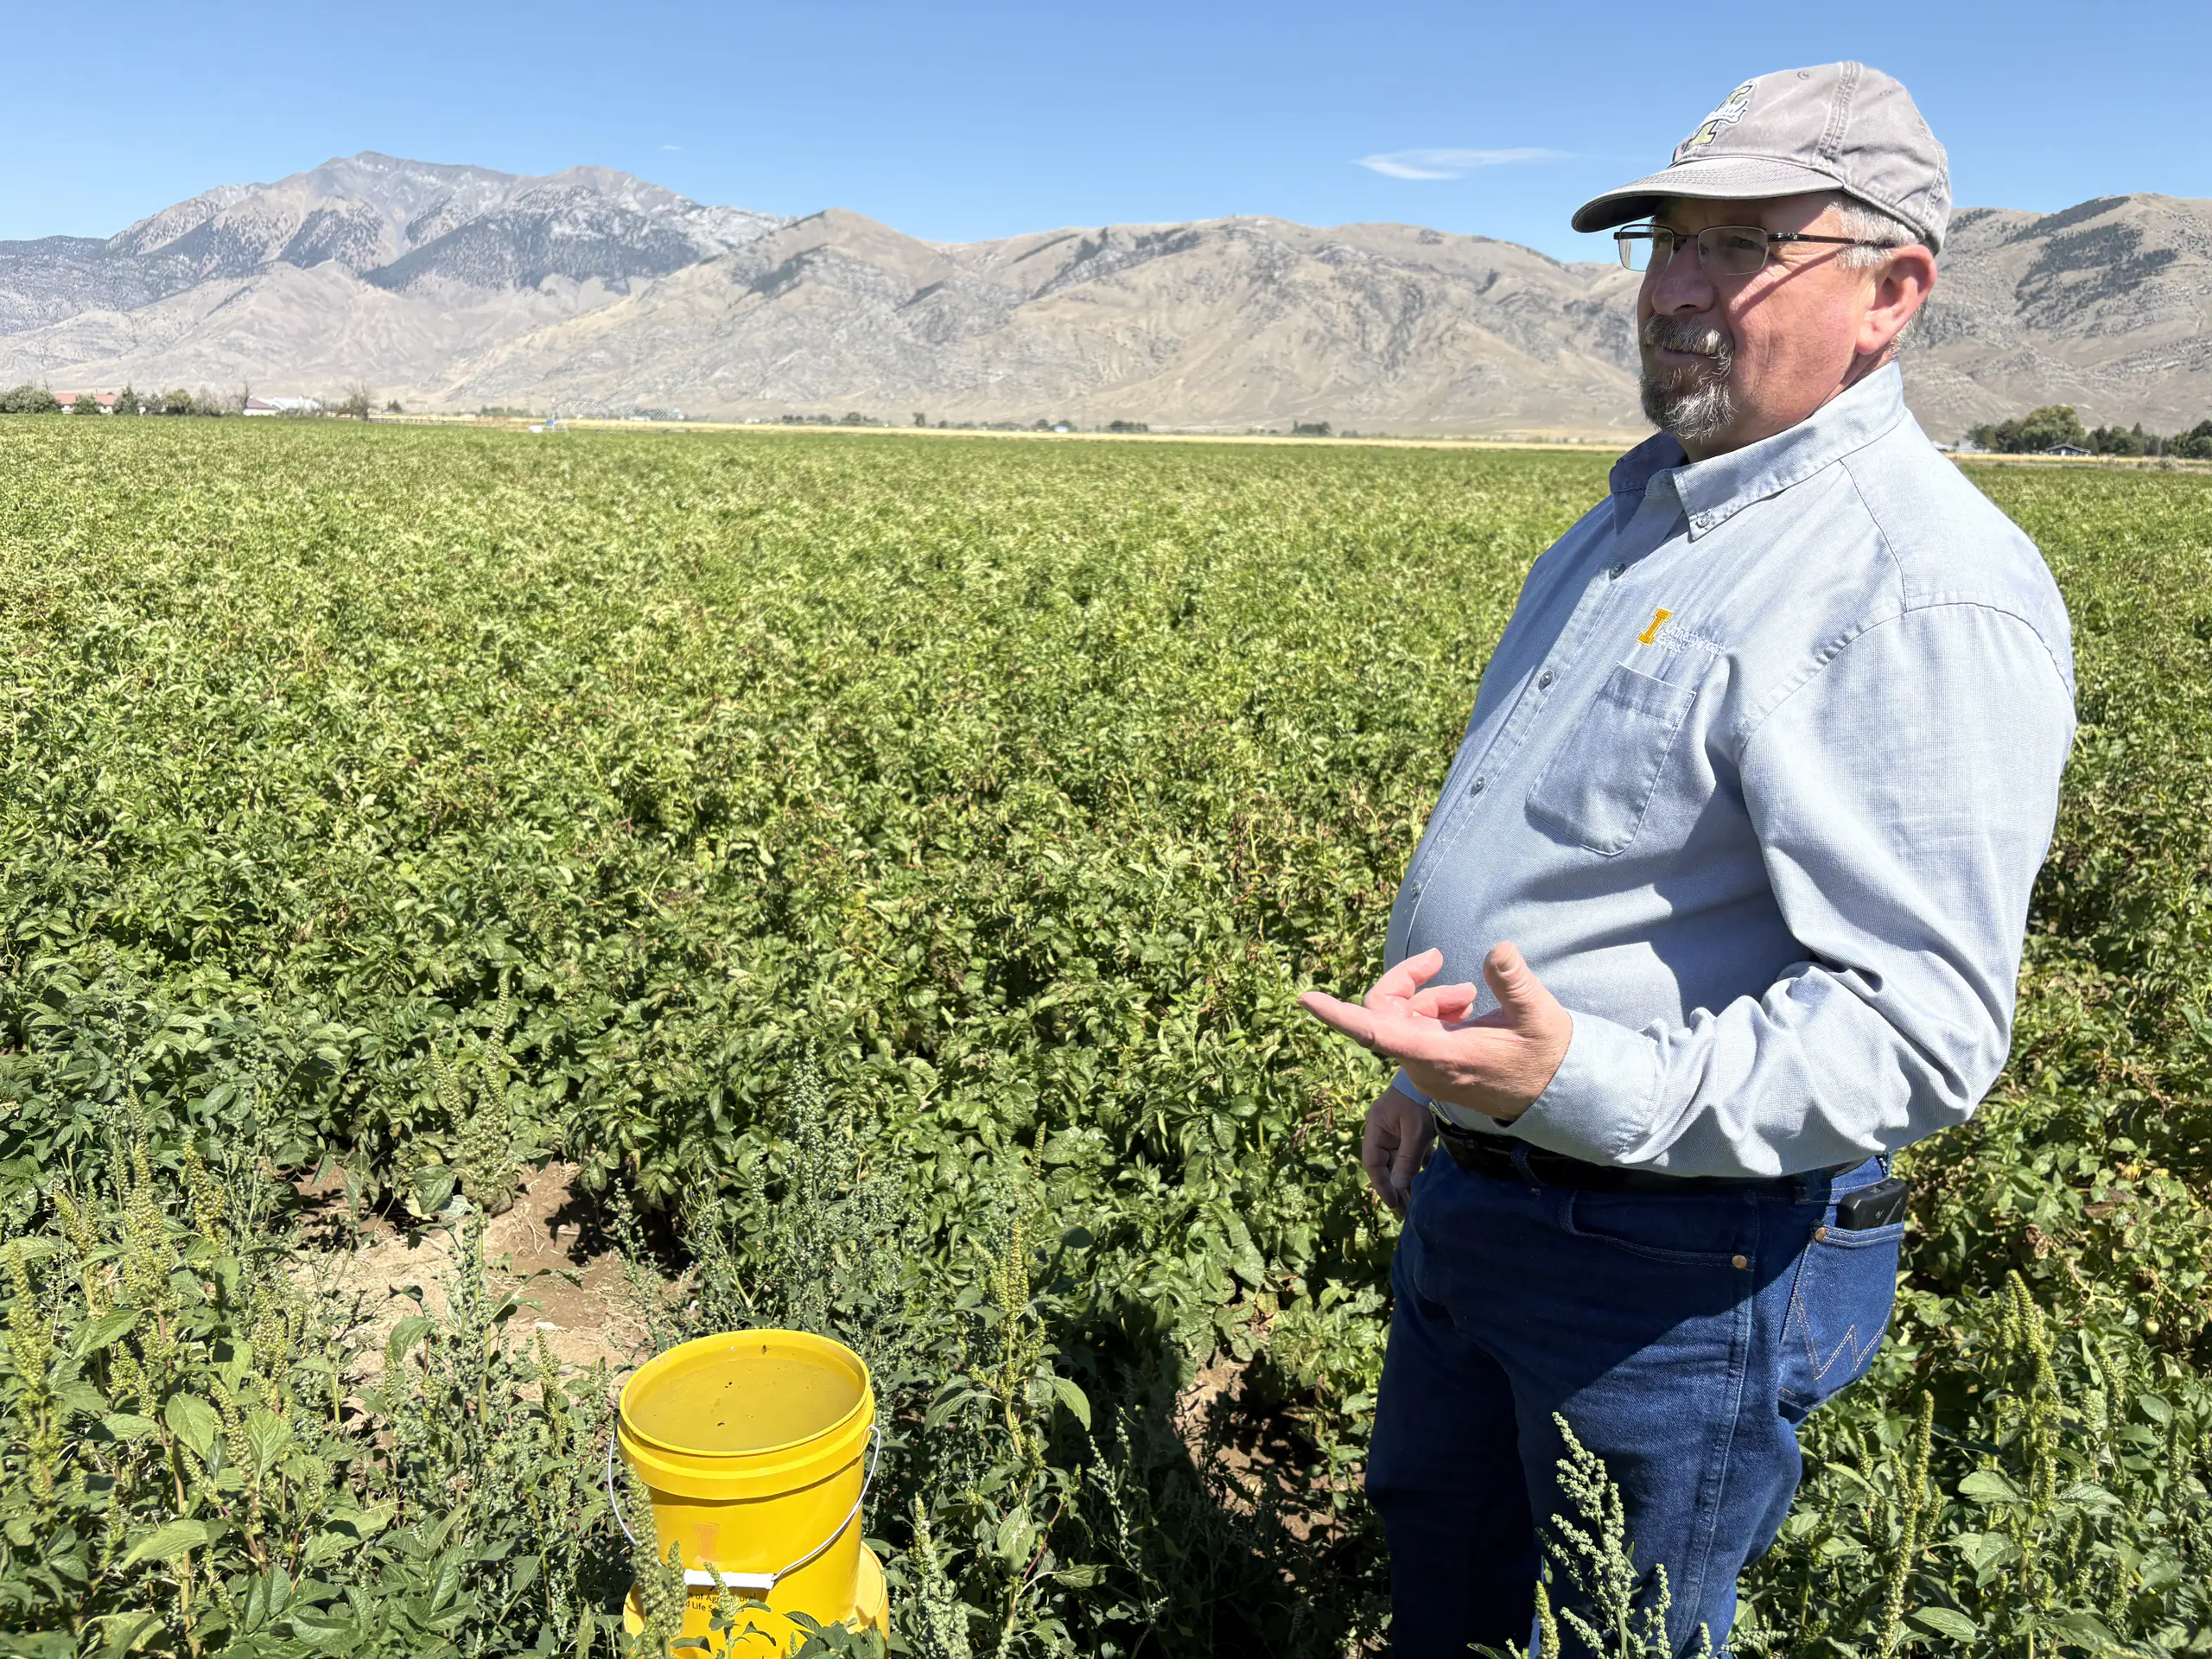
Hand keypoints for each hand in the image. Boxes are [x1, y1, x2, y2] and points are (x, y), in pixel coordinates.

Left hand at [1299, 944, 1571, 1122]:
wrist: (1556, 1093)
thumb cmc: (1546, 1056)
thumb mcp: (1538, 1016)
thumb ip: (1515, 983)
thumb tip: (1498, 950)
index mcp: (1438, 1055)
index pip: (1375, 1032)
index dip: (1339, 1015)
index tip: (1305, 1000)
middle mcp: (1422, 1065)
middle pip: (1383, 1012)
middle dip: (1407, 981)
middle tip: (1439, 958)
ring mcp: (1425, 1068)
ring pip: (1399, 1019)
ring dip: (1427, 997)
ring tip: (1470, 993)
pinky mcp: (1432, 1066)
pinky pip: (1413, 1030)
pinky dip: (1432, 1011)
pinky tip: (1466, 1007)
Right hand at [1362, 1079, 1434, 1214]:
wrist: (1435, 1075)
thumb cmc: (1421, 1102)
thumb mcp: (1415, 1133)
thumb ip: (1406, 1160)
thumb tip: (1397, 1187)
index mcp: (1376, 1128)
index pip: (1373, 1163)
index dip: (1381, 1185)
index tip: (1394, 1203)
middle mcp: (1383, 1130)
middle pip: (1385, 1165)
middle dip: (1394, 1187)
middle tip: (1405, 1210)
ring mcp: (1396, 1130)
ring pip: (1398, 1160)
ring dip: (1405, 1179)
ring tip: (1414, 1201)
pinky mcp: (1410, 1129)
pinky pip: (1410, 1152)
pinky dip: (1416, 1166)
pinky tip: (1423, 1178)